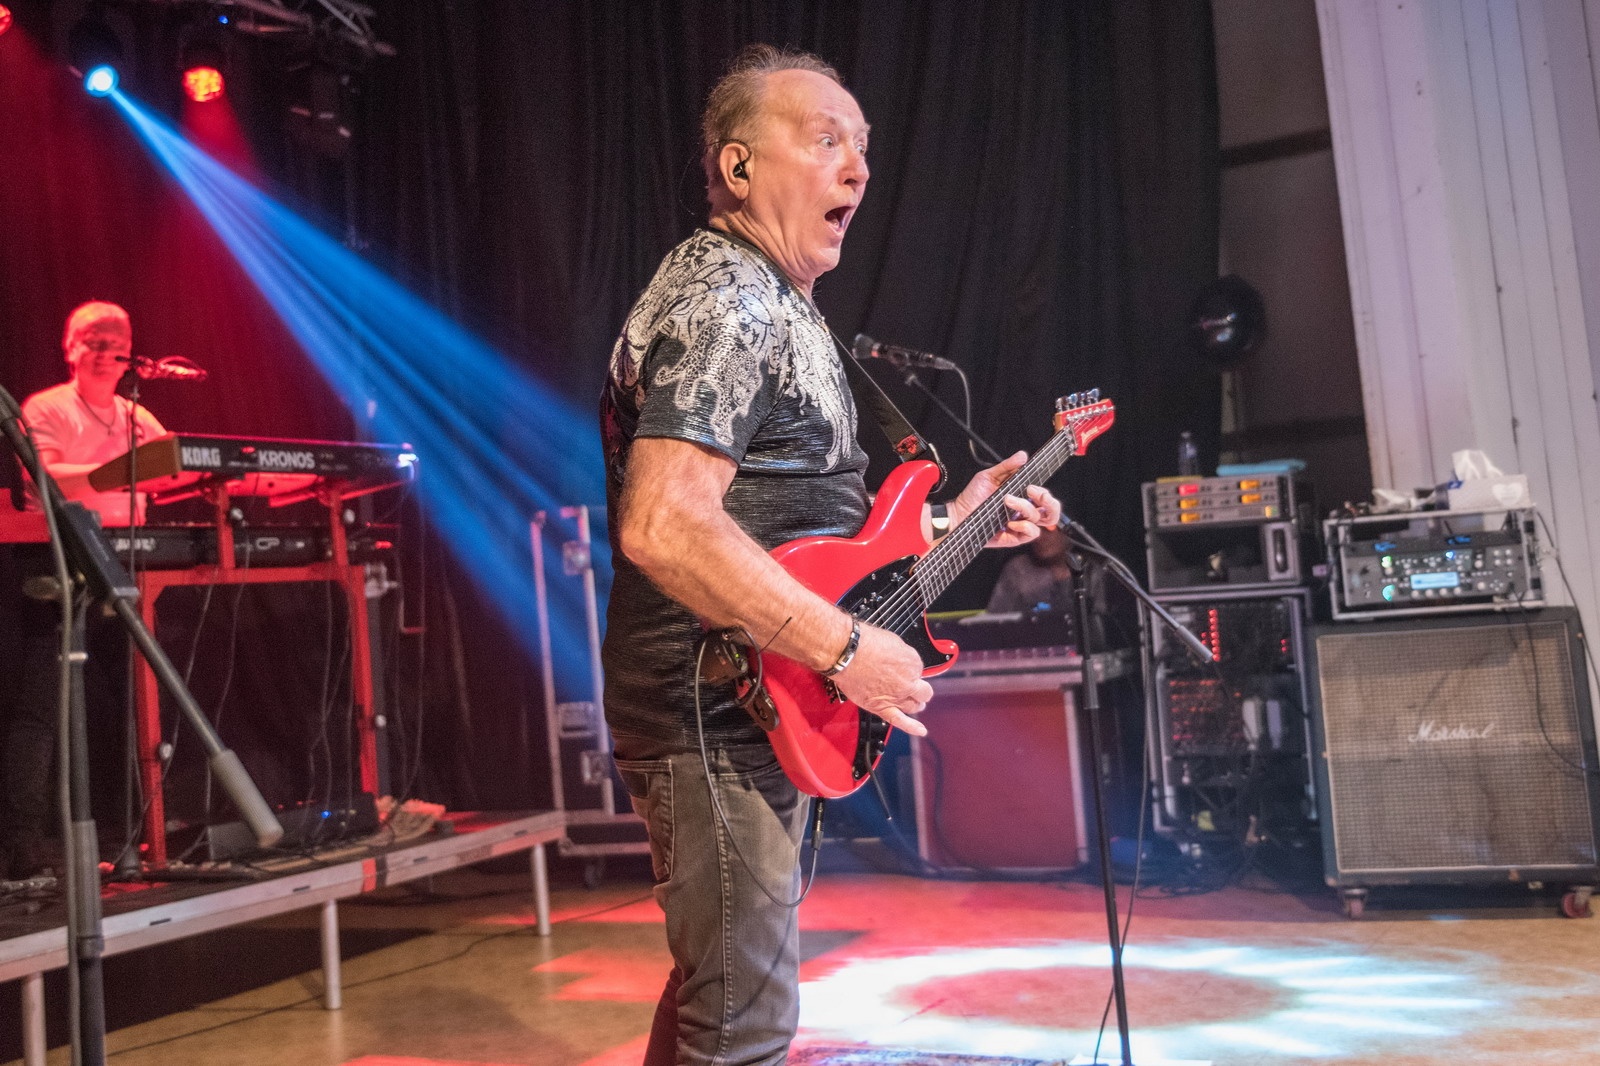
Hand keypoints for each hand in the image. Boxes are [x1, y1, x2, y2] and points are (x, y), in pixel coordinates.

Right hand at [830, 622, 931, 736]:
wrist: (847, 654)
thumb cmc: (864, 643)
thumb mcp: (892, 640)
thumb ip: (900, 654)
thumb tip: (900, 659)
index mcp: (913, 663)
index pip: (919, 670)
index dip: (910, 669)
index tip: (901, 666)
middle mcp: (908, 682)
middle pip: (923, 691)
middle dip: (919, 688)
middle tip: (914, 686)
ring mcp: (897, 697)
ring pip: (914, 706)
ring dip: (915, 703)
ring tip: (912, 702)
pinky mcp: (882, 707)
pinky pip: (899, 720)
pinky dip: (911, 727)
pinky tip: (921, 731)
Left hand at [948, 451, 1063, 547]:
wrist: (958, 514)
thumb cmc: (972, 496)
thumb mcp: (988, 476)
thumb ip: (1007, 466)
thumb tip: (1022, 456)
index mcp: (1021, 498)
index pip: (1044, 497)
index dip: (1044, 493)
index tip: (1032, 487)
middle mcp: (1023, 512)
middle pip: (1051, 511)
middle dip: (1049, 502)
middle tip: (1032, 493)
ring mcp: (1020, 525)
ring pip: (1040, 520)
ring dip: (1026, 509)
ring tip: (1008, 502)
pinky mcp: (1014, 538)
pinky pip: (1031, 534)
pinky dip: (1025, 527)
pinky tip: (1012, 522)